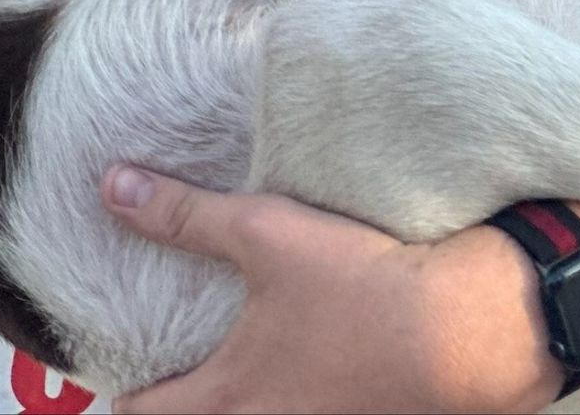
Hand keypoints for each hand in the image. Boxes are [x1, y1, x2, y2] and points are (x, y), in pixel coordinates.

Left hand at [102, 167, 557, 414]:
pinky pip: (316, 412)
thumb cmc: (362, 291)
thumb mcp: (269, 236)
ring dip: (254, 394)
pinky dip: (307, 391)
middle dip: (194, 395)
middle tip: (198, 358)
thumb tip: (116, 187)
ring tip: (264, 352)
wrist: (464, 329)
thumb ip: (188, 215)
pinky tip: (329, 351)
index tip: (136, 368)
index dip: (133, 390)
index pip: (145, 413)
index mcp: (226, 398)